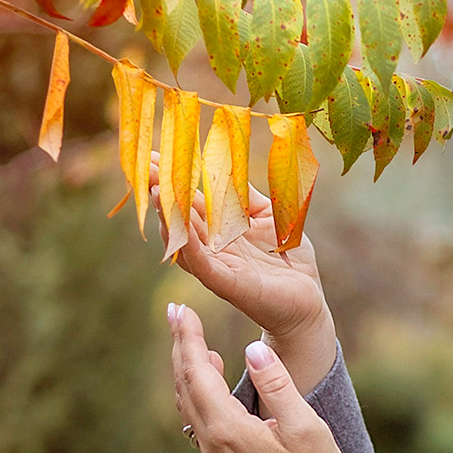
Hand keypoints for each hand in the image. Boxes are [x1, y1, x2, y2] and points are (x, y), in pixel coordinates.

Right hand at [150, 161, 336, 391]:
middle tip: (145, 168)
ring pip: (183, 240)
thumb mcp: (270, 216)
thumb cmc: (289, 258)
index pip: (191, 199)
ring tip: (156, 191)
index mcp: (220, 229)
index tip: (152, 156)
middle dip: (161, 192)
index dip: (173, 178)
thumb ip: (247, 196)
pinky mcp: (227, 284)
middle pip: (180, 217)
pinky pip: (202, 265)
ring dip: (168, 217)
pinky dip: (189, 247)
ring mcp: (217, 265)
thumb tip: (228, 166)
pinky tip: (179, 228)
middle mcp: (212, 247)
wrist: (307, 297)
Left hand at [167, 301, 364, 452]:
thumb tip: (252, 347)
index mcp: (229, 430)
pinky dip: (196, 388)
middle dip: (180, 346)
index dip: (189, 339)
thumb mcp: (304, 424)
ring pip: (187, 401)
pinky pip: (197, 416)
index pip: (199, 374)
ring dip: (186, 366)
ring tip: (189, 335)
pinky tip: (208, 375)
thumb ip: (276, 384)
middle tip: (175, 311)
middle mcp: (213, 443)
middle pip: (185, 385)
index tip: (183, 309)